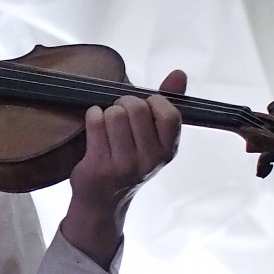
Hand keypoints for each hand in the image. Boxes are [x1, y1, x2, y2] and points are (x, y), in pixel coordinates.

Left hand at [60, 69, 185, 266]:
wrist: (102, 201)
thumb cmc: (128, 161)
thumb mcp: (154, 138)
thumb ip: (167, 104)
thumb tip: (180, 72)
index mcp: (168, 151)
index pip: (169, 114)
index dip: (153, 102)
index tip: (144, 107)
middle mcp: (150, 160)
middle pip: (137, 108)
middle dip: (124, 102)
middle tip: (119, 112)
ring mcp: (125, 165)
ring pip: (114, 114)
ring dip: (106, 111)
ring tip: (106, 123)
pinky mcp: (100, 166)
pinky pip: (95, 122)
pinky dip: (92, 116)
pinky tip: (94, 125)